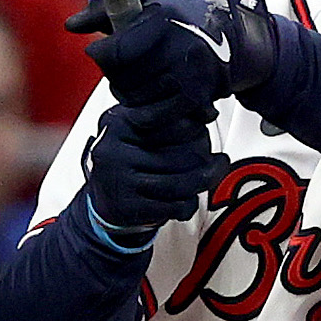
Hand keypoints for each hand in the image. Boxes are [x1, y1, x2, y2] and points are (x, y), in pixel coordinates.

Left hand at [66, 0, 226, 119]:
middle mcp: (177, 47)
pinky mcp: (193, 100)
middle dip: (116, 73)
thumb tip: (72, 25)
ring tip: (145, 79)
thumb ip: (105, 10)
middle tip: (128, 65)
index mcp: (163, 19)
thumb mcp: (148, 2)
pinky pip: (149, 117)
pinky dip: (144, 111)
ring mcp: (187, 76)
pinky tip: (154, 97)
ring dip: (130, 93)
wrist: (232, 39)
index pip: (115, 50)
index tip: (99, 50)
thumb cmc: (184, 18)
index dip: (100, 53)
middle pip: (120, 77)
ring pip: (132, 99)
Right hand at [81, 97, 218, 244]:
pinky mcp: (127, 207)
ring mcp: (118, 180)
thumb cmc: (128, 160)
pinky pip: (172, 207)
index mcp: (119, 122)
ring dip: (203, 182)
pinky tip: (189, 198)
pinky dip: (188, 204)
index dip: (196, 128)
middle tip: (217, 161)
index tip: (204, 132)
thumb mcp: (139, 129)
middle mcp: (114, 149)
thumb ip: (167, 119)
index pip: (170, 122)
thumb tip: (208, 113)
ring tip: (210, 176)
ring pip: (179, 182)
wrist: (103, 196)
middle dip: (205, 159)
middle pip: (178, 154)